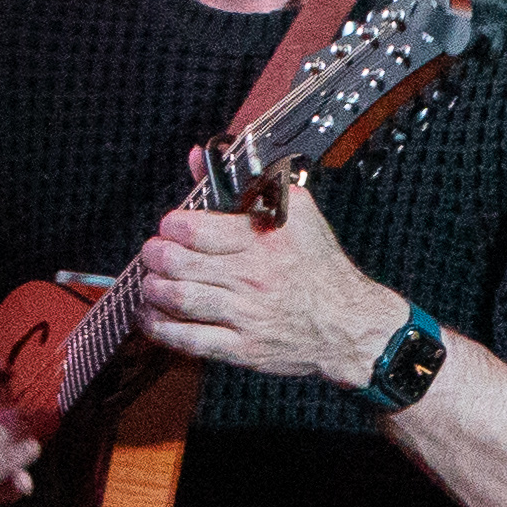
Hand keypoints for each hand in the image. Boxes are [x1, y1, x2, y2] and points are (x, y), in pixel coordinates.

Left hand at [126, 192, 401, 391]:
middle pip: (175, 262)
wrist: (353, 326)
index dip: (170, 226)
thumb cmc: (323, 271)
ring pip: (176, 298)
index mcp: (262, 240)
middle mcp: (251, 276)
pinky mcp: (242, 347)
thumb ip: (244, 184)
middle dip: (154, 256)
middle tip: (156, 255)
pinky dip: (159, 327)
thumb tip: (197, 159)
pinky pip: (186, 339)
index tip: (172, 229)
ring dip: (153, 289)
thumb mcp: (297, 214)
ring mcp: (245, 314)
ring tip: (155, 283)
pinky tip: (155, 316)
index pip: (192, 228)